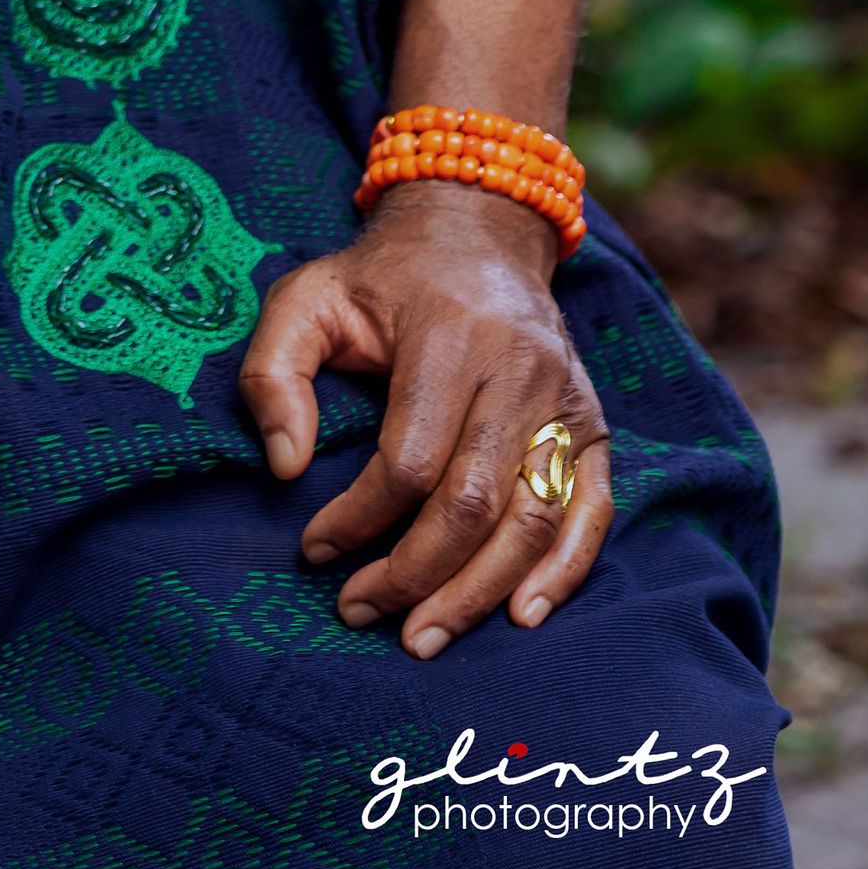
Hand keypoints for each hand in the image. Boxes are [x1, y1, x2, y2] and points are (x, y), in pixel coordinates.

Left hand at [238, 182, 612, 655]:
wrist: (478, 230)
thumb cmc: (381, 278)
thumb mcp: (307, 297)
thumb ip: (274, 372)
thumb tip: (283, 467)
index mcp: (448, 335)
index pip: (409, 460)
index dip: (359, 518)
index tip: (316, 550)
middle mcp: (519, 370)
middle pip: (474, 502)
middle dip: (415, 575)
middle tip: (361, 613)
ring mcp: (566, 400)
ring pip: (533, 520)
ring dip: (479, 594)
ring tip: (422, 638)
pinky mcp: (593, 423)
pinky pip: (591, 512)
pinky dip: (563, 572)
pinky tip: (520, 615)